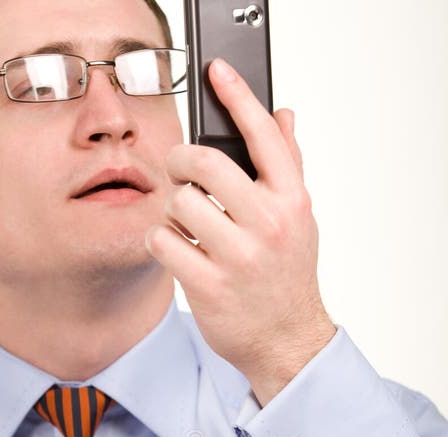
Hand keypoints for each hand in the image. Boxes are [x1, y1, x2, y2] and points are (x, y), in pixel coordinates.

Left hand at [146, 58, 335, 405]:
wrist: (286, 341)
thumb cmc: (287, 278)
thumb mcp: (300, 220)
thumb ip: (288, 167)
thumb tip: (283, 115)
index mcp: (292, 201)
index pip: (264, 135)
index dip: (237, 96)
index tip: (216, 72)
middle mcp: (268, 225)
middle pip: (205, 162)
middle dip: (181, 161)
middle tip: (179, 172)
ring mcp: (237, 257)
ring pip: (179, 202)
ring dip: (171, 209)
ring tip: (183, 224)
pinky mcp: (208, 285)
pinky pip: (162, 241)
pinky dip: (159, 241)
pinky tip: (174, 248)